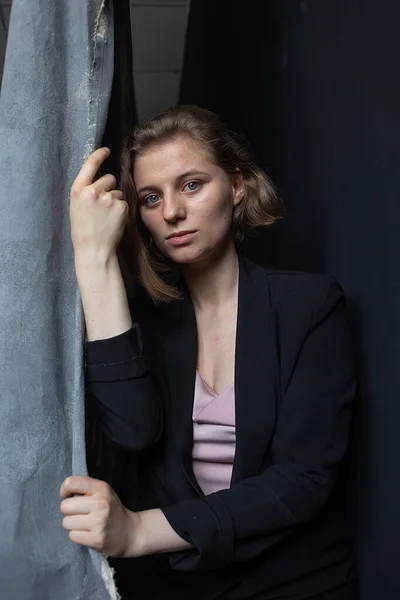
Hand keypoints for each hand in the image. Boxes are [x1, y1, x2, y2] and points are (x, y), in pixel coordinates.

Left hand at [60, 475, 135, 556]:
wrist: (131, 532)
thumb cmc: (112, 510)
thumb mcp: (104, 492)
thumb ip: (86, 488)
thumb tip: (64, 492)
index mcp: (102, 488)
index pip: (71, 483)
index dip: (64, 491)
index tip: (69, 497)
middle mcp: (101, 503)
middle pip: (64, 506)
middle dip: (69, 511)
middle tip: (80, 513)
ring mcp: (99, 522)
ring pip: (66, 522)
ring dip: (72, 525)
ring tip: (85, 524)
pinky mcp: (96, 538)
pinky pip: (72, 536)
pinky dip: (77, 535)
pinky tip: (88, 533)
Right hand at [70, 147, 128, 264]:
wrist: (94, 250)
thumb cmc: (83, 231)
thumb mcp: (77, 207)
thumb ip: (86, 191)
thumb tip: (98, 179)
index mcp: (78, 190)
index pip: (89, 164)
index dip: (99, 155)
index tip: (106, 150)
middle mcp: (92, 191)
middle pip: (108, 178)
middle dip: (109, 188)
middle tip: (102, 206)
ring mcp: (107, 198)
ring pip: (117, 192)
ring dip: (115, 201)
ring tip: (106, 217)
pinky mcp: (120, 206)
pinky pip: (124, 203)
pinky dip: (121, 211)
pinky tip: (113, 221)